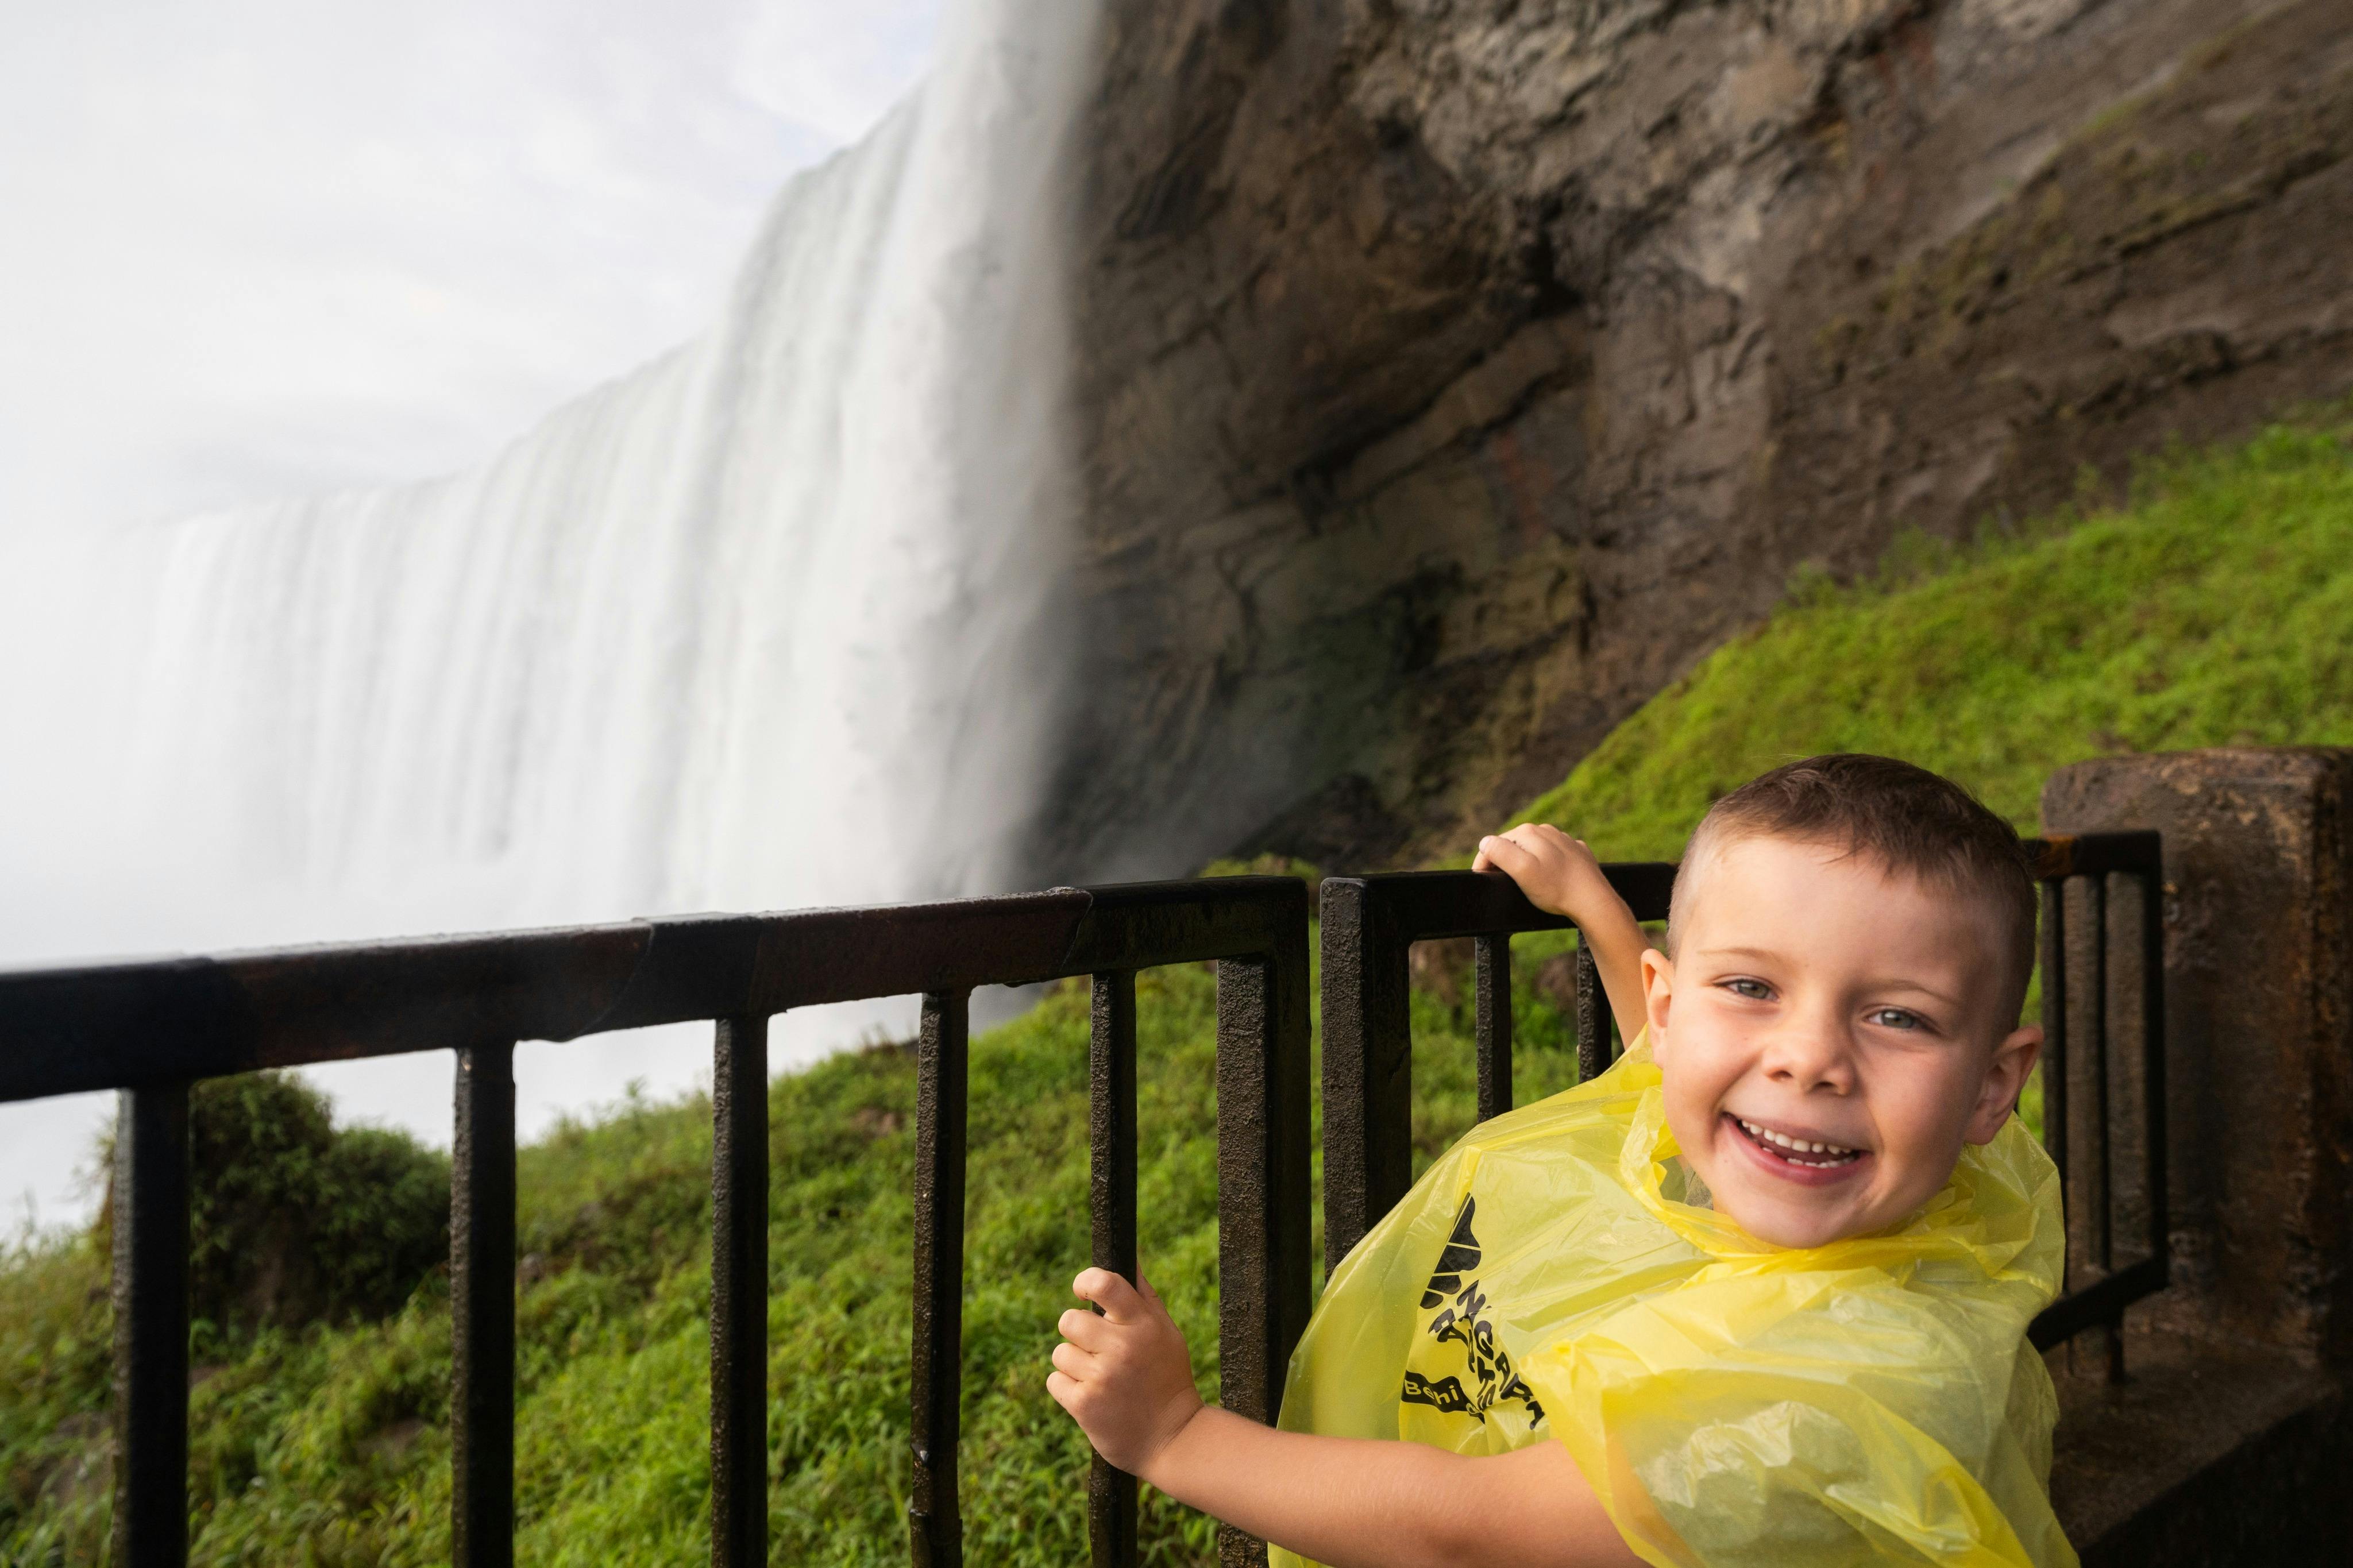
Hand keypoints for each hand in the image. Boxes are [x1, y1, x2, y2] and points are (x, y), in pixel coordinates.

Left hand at [1048, 1269, 1203, 1479]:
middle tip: (1096, 1349)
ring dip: (1073, 1364)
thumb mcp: (1166, 1334)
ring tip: (1099, 1378)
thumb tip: (1128, 1257)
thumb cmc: (1167, 1379)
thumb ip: (1143, 1296)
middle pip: (1070, 1320)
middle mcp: (1123, 1348)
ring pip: (1060, 1352)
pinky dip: (1067, 1388)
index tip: (1081, 1291)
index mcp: (1144, 1325)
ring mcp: (1102, 1377)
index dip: (1085, 1281)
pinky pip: (1055, 1380)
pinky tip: (1092, 1397)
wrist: (1173, 1440)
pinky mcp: (1084, 1404)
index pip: (1105, 1283)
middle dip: (1076, 1333)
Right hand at [1474, 824, 1620, 924]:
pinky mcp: (1576, 852)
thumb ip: (1500, 852)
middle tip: (1503, 884)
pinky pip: (1553, 856)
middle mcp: (1546, 830)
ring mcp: (1563, 840)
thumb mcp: (1522, 870)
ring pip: (1534, 850)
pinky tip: (1550, 880)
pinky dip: (1546, 866)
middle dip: (1505, 862)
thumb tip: (1485, 842)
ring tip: (1527, 884)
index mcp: (1528, 832)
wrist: (1594, 901)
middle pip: (1514, 845)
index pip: (1495, 843)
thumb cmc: (1556, 888)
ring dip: (1526, 863)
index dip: (1485, 863)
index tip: (1483, 881)